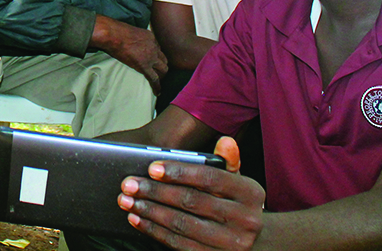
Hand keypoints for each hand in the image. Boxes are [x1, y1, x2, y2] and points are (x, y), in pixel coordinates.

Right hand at [91, 15, 167, 93]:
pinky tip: (157, 92)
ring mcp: (150, 57)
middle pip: (163, 59)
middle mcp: (154, 47)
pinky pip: (154, 78)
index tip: (153, 59)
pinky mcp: (144, 66)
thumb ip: (135, 37)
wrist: (114, 35)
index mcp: (150, 37)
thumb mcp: (131, 30)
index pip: (157, 48)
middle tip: (157, 71)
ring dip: (161, 75)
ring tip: (158, 81)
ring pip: (163, 69)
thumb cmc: (116, 31)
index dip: (155, 54)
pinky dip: (157, 86)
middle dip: (161, 65)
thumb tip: (129, 41)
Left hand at [118, 137, 263, 250]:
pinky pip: (179, 244)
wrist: (254, 242)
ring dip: (150, 212)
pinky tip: (138, 219)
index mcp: (250, 193)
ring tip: (128, 201)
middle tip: (129, 184)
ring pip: (182, 225)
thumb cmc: (236, 203)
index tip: (152, 167)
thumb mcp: (237, 180)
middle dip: (156, 191)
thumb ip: (227, 160)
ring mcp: (232, 244)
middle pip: (192, 202)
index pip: (210, 178)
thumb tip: (225, 141)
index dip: (180, 172)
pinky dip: (155, 231)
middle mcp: (246, 220)